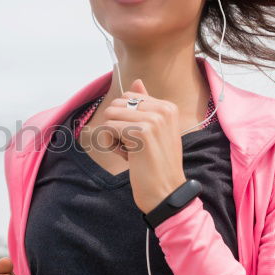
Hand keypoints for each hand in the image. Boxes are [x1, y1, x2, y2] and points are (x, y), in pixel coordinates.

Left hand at [100, 78, 187, 213]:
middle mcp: (163, 109)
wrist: (166, 192)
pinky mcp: (141, 132)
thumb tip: (136, 82)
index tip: (138, 138)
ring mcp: (153, 119)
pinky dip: (110, 145)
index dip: (125, 119)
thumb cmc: (157, 165)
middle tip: (132, 146)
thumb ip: (145, 106)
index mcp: (167, 106)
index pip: (128, 96)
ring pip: (110, 115)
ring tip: (130, 152)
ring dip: (112, 136)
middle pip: (117, 104)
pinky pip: (107, 128)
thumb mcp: (155, 132)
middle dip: (116, 126)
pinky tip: (127, 157)